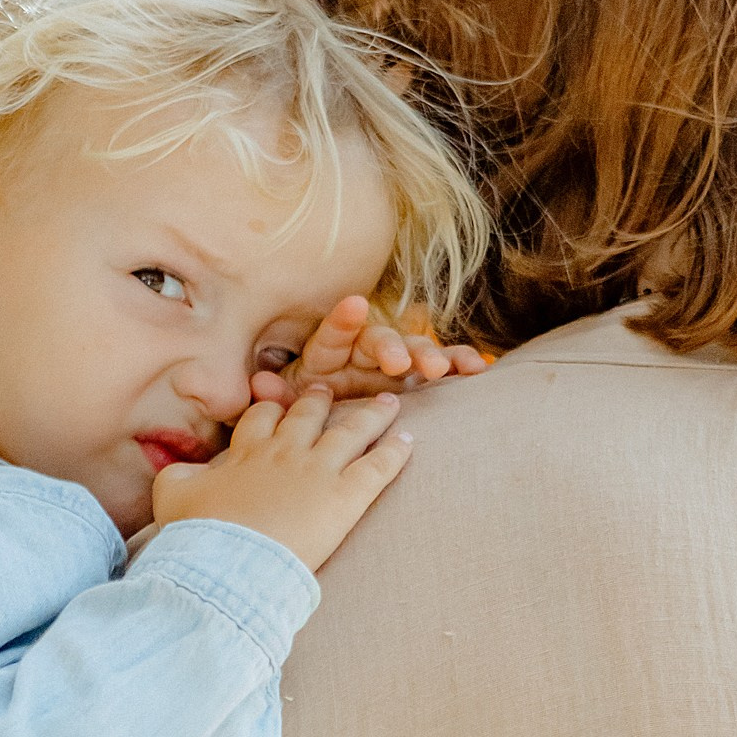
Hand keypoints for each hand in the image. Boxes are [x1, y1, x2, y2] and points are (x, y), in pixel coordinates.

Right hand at [151, 386, 412, 572]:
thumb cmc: (198, 534)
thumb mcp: (172, 497)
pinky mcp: (346, 496)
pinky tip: (409, 440)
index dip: (271, 409)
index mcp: (247, 452)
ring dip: (372, 415)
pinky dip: (395, 452)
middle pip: (308, 416)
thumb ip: (178, 475)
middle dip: (319, 401)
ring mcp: (318, 471)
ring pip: (351, 431)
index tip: (278, 403)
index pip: (262, 420)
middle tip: (327, 392)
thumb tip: (177, 468)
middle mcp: (285, 452)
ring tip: (389, 403)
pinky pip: (378, 467)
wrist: (229, 561)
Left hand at [251, 295, 486, 405]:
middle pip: (379, 341)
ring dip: (427, 356)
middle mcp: (361, 353)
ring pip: (414, 351)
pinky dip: (459, 363)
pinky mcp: (418, 378)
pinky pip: (442, 366)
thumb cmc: (303, 414)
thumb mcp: (288, 407)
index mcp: (327, 356)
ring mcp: (393, 364)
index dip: (343, 320)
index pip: (333, 335)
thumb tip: (258, 384)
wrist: (322, 431)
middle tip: (401, 362)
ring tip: (442, 369)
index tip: (355, 305)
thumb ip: (277, 396)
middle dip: (392, 347)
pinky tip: (478, 367)